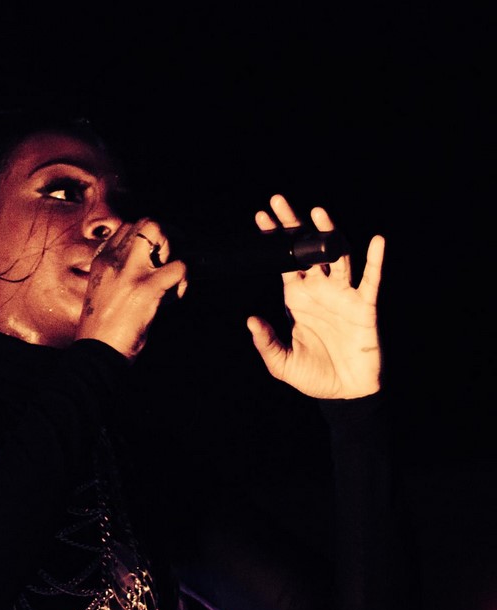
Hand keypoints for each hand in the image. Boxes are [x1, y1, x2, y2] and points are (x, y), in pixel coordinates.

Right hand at [76, 218, 187, 358]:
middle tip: (170, 258)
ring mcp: (130, 271)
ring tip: (172, 275)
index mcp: (101, 260)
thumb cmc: (101, 327)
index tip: (155, 256)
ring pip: (160, 233)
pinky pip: (179, 267)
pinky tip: (175, 295)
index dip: (147, 239)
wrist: (96, 352)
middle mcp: (113, 260)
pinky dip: (183, 281)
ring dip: (174, 251)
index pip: (128, 228)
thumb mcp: (101, 290)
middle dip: (165, 236)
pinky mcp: (146, 288)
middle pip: (145, 223)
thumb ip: (118, 272)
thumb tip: (148, 264)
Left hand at [247, 195, 382, 398]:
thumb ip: (266, 342)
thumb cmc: (313, 375)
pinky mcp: (364, 306)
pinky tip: (376, 240)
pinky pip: (371, 280)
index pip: (282, 262)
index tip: (260, 218)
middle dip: (294, 226)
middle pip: (306, 250)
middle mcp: (319, 290)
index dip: (273, 241)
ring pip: (336, 257)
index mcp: (297, 299)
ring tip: (318, 211)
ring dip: (328, 234)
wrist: (345, 393)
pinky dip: (375, 260)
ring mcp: (342, 296)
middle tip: (279, 201)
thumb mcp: (281, 362)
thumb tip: (250, 319)